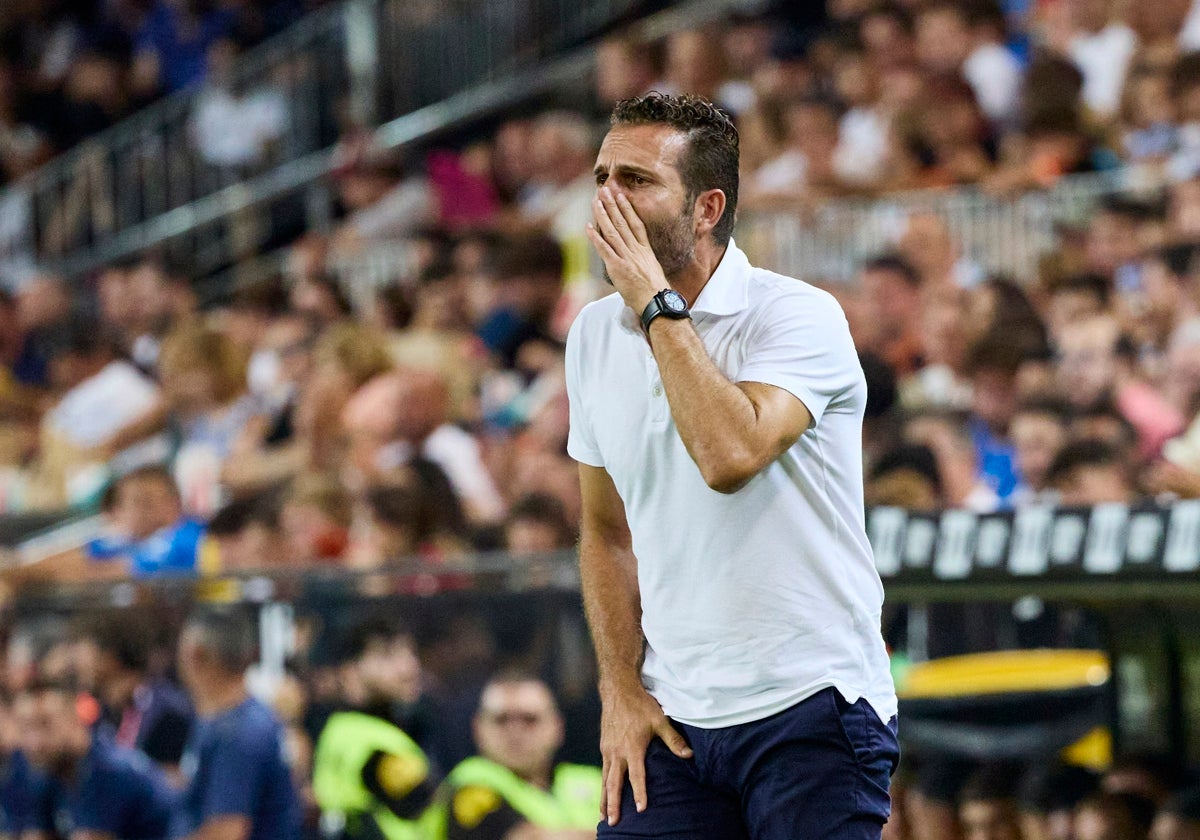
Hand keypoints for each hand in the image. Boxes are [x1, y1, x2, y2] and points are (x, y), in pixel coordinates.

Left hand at [586, 186, 668, 314]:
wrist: (656, 302)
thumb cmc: (655, 292)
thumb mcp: (653, 271)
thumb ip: (643, 260)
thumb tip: (637, 258)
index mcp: (646, 250)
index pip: (636, 224)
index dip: (628, 208)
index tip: (622, 195)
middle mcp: (636, 250)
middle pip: (623, 222)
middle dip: (612, 204)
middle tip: (605, 189)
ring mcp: (627, 257)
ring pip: (613, 231)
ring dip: (603, 214)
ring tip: (596, 200)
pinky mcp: (617, 267)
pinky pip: (604, 249)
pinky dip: (596, 237)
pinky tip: (588, 226)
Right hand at [599, 682, 691, 825]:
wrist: (617, 689)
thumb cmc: (641, 704)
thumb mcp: (660, 720)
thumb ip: (673, 739)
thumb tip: (690, 755)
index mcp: (632, 747)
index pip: (636, 776)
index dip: (639, 793)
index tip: (640, 809)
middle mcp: (617, 752)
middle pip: (614, 783)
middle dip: (613, 804)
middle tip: (613, 822)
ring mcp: (608, 749)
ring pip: (605, 779)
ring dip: (604, 798)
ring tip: (604, 815)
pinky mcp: (604, 746)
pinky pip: (602, 770)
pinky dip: (602, 784)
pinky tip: (603, 792)